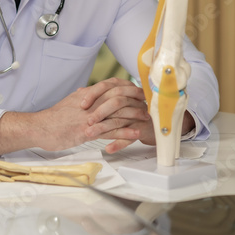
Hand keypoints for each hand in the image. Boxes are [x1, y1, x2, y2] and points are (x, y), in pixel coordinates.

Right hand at [0, 78, 151, 155]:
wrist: (38, 128)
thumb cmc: (52, 118)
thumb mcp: (68, 102)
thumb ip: (80, 97)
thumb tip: (86, 92)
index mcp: (87, 94)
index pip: (112, 86)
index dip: (128, 88)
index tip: (139, 92)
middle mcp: (90, 103)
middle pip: (119, 97)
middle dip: (136, 100)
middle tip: (148, 105)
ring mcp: (90, 117)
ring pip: (118, 113)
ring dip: (135, 116)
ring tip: (147, 119)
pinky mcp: (87, 131)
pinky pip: (110, 130)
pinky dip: (125, 132)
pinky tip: (136, 133)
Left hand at [82, 81, 196, 153]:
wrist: (155, 125)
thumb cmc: (132, 113)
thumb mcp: (116, 102)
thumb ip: (100, 96)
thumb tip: (80, 90)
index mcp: (126, 91)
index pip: (109, 86)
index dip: (94, 94)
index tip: (82, 104)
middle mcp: (134, 101)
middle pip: (116, 101)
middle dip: (99, 111)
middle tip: (85, 121)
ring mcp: (139, 115)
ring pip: (120, 120)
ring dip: (103, 128)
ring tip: (89, 135)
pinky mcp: (144, 129)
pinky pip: (131, 136)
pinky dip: (119, 143)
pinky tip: (109, 148)